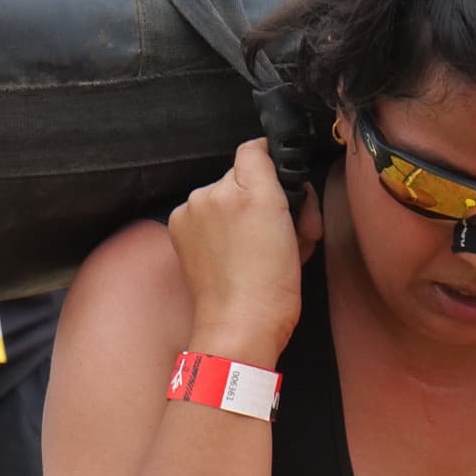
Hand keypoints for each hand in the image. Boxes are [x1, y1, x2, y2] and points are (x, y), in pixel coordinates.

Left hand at [166, 137, 317, 365]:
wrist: (241, 327)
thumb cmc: (270, 284)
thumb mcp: (286, 216)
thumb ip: (268, 171)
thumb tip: (261, 149)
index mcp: (232, 187)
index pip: (254, 152)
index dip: (279, 171)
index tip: (292, 193)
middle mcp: (206, 196)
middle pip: (245, 180)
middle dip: (272, 202)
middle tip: (293, 233)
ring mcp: (191, 218)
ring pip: (230, 202)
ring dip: (251, 219)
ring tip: (269, 251)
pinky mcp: (183, 239)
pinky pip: (212, 223)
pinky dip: (230, 234)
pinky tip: (246, 257)